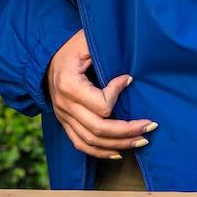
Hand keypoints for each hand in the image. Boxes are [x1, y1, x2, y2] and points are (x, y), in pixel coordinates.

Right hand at [45, 29, 154, 159]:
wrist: (45, 57)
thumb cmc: (70, 48)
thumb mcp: (86, 43)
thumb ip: (107, 56)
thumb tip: (129, 80)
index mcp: (68, 85)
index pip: (101, 105)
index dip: (118, 94)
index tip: (128, 79)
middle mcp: (63, 104)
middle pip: (99, 129)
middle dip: (129, 131)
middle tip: (150, 127)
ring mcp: (62, 116)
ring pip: (92, 141)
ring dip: (120, 144)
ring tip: (142, 141)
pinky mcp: (64, 122)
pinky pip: (81, 144)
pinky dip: (100, 152)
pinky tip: (119, 153)